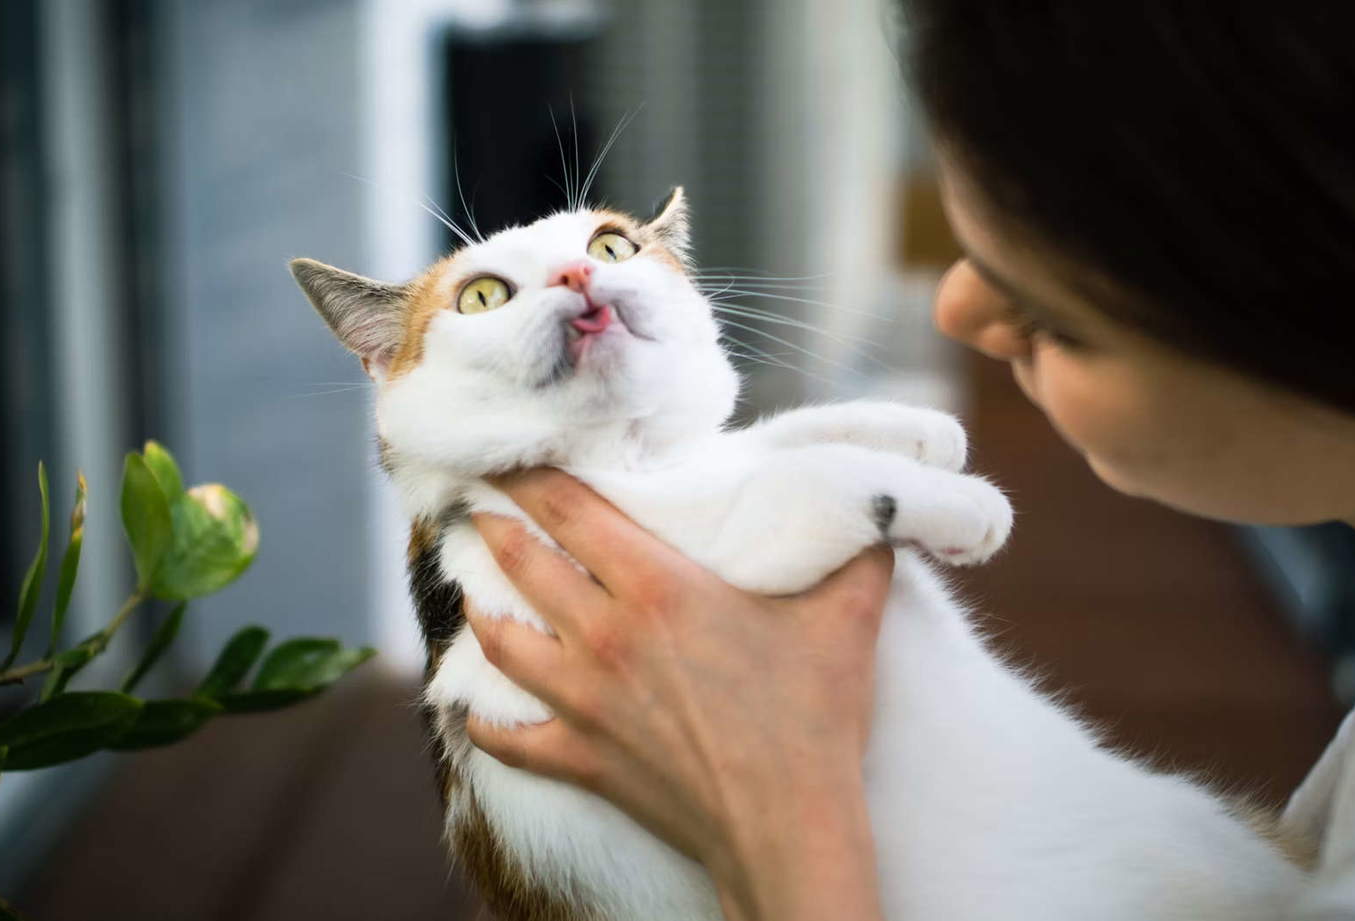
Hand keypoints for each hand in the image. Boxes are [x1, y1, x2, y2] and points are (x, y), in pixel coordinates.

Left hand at [466, 468, 891, 920]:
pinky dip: (485, 720)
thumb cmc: (814, 719)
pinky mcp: (580, 759)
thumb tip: (878, 507)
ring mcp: (584, 701)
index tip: (509, 457)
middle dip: (494, 530)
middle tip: (478, 510)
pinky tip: (476, 709)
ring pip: (502, 643)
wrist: (786, 825)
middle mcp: (605, 636)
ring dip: (483, 612)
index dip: (530, 476)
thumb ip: (859, 553)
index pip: (571, 511)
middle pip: (523, 565)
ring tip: (476, 594)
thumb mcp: (847, 618)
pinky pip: (508, 737)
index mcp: (658, 587)